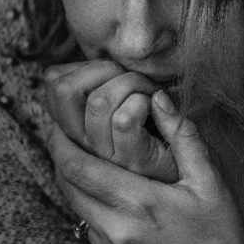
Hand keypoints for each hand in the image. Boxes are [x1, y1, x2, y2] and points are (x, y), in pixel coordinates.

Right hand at [44, 60, 177, 182]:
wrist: (190, 179)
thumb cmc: (158, 138)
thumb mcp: (118, 115)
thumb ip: (101, 91)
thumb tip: (86, 64)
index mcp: (75, 130)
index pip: (54, 82)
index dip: (83, 65)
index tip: (113, 73)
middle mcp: (83, 145)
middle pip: (63, 88)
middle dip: (103, 67)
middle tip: (130, 77)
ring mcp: (106, 156)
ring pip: (99, 101)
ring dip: (131, 82)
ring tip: (149, 92)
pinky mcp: (133, 162)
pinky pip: (125, 120)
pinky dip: (146, 102)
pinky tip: (158, 107)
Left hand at [45, 89, 243, 243]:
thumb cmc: (221, 238)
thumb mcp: (211, 183)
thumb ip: (183, 136)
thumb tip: (158, 98)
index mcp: (139, 204)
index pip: (78, 166)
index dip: (60, 141)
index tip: (57, 122)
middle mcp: (115, 232)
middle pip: (67, 186)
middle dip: (60, 157)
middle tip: (61, 133)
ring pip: (76, 209)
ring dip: (76, 185)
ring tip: (86, 162)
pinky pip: (90, 232)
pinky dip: (94, 212)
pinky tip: (113, 202)